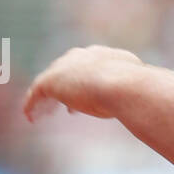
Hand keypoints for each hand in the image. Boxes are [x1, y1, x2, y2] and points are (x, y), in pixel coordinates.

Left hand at [23, 45, 143, 121]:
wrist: (124, 85)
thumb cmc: (135, 91)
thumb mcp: (134, 90)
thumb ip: (131, 92)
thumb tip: (144, 102)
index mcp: (103, 56)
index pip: (86, 67)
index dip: (82, 82)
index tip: (80, 98)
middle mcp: (82, 57)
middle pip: (64, 70)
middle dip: (61, 87)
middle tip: (57, 104)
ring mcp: (65, 67)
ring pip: (48, 82)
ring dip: (45, 99)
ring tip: (42, 114)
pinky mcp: (51, 80)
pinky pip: (36, 93)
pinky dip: (32, 104)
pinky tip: (30, 117)